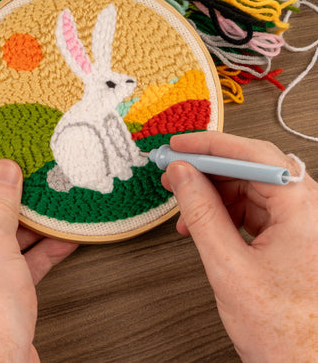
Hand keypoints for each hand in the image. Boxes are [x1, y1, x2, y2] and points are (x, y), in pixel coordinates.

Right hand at [161, 132, 317, 361]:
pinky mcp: (289, 235)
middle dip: (206, 171)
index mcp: (304, 209)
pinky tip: (200, 224)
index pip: (253, 155)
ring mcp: (299, 222)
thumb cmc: (286, 331)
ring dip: (211, 195)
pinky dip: (222, 213)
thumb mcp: (229, 267)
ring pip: (248, 188)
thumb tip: (182, 176)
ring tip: (183, 208)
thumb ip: (201, 213)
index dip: (210, 146)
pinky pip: (251, 209)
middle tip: (174, 172)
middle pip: (250, 168)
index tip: (179, 146)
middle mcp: (307, 209)